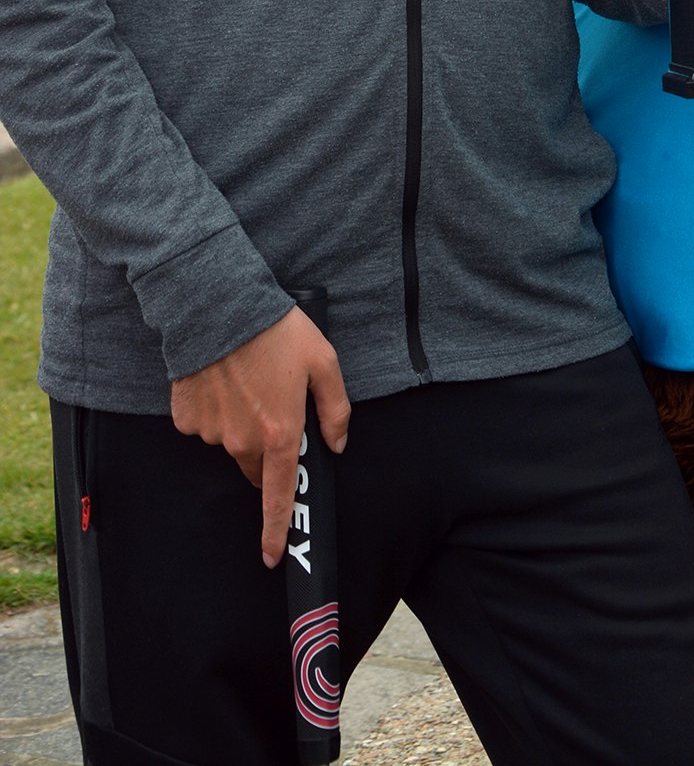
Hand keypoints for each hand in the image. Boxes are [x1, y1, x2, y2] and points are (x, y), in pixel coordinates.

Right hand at [170, 306, 350, 566]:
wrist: (218, 306)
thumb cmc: (277, 332)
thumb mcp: (324, 362)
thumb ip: (335, 410)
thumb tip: (336, 444)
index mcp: (279, 433)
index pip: (279, 497)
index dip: (277, 531)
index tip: (274, 558)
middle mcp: (241, 441)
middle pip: (257, 468)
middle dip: (268, 452)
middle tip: (276, 408)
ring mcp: (210, 431)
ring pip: (230, 443)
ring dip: (242, 425)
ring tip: (249, 379)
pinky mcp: (186, 417)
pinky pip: (205, 424)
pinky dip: (216, 409)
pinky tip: (223, 377)